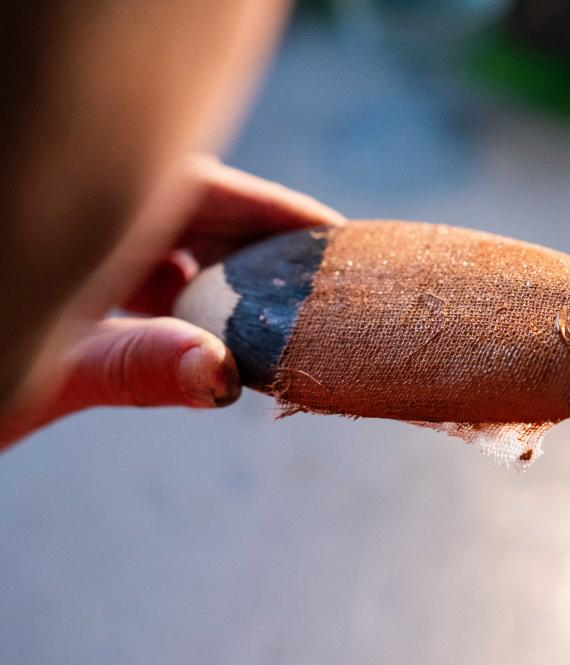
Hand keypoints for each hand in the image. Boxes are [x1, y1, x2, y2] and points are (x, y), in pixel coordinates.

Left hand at [0, 155, 343, 450]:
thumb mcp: (39, 367)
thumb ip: (134, 364)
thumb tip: (225, 375)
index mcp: (81, 210)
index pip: (203, 188)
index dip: (275, 211)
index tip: (335, 235)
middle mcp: (88, 221)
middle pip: (201, 217)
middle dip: (265, 251)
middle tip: (328, 284)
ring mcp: (85, 259)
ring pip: (180, 255)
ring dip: (234, 287)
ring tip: (290, 316)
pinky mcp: (82, 299)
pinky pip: (157, 290)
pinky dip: (197, 313)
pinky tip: (225, 340)